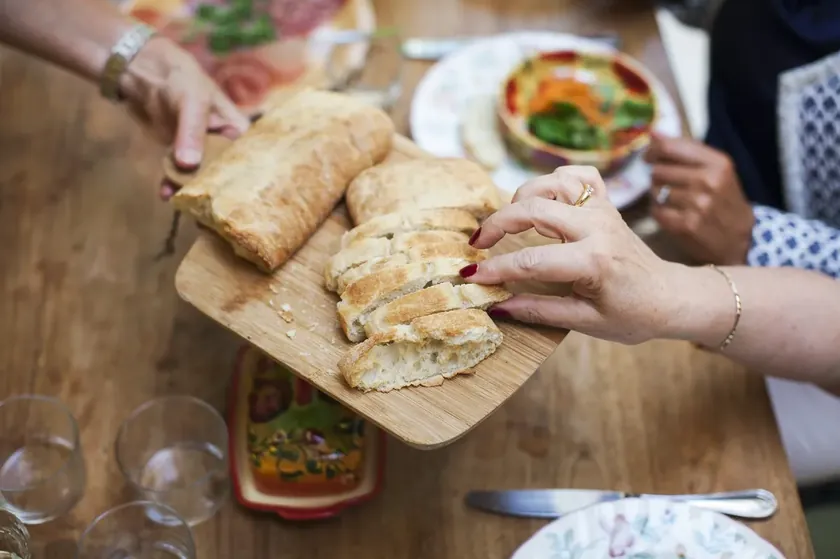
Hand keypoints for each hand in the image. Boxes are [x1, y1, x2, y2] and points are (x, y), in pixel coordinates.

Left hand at [119, 36, 249, 198]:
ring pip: (200, 176)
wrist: (144, 71)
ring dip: (191, 190)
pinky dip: (171, 183)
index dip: (245, 178)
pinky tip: (165, 194)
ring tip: (185, 204)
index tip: (238, 198)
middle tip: (210, 211)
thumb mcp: (191, 101)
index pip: (248, 157)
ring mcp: (201, 151)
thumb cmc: (180, 78)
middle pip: (224, 173)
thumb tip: (189, 165)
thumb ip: (192, 132)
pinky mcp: (180, 155)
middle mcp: (223, 143)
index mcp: (236, 129)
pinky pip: (179, 173)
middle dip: (217, 191)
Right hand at [464, 166, 686, 343]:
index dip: (496, 268)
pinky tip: (544, 197)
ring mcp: (603, 210)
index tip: (471, 276)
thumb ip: (540, 311)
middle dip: (498, 223)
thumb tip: (498, 307)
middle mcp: (597, 227)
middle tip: (478, 243)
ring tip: (509, 220)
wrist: (670, 297)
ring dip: (523, 196)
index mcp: (594, 261)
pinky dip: (555, 179)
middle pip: (534, 208)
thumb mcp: (587, 323)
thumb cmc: (632, 315)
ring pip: (553, 182)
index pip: (532, 260)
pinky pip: (579, 175)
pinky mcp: (607, 204)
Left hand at [645, 134, 753, 264]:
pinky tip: (672, 214)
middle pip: (658, 170)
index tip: (649, 157)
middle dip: (658, 176)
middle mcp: (708, 181)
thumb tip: (653, 133)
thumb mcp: (717, 170)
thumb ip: (686, 151)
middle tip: (668, 184)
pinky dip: (659, 212)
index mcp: (718, 163)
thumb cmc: (725, 200)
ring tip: (674, 201)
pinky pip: (656, 210)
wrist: (740, 240)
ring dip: (659, 195)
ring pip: (655, 190)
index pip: (670, 148)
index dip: (653, 151)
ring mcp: (696, 205)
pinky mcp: (685, 225)